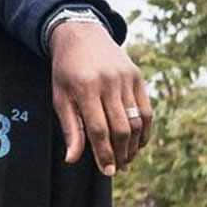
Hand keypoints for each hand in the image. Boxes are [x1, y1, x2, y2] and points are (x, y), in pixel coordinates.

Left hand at [50, 20, 151, 174]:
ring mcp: (126, 79)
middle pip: (121, 127)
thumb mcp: (60, 97)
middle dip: (121, 152)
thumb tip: (72, 158)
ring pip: (137, 120)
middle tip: (117, 168)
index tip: (107, 171)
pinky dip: (145, 129)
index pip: (99, 129)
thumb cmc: (65, 71)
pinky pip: (146, 109)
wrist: (81, 35)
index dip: (104, 153)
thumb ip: (70, 128)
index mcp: (85, 89)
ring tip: (126, 159)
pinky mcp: (138, 77)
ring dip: (134, 144)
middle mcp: (109, 83)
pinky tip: (138, 142)